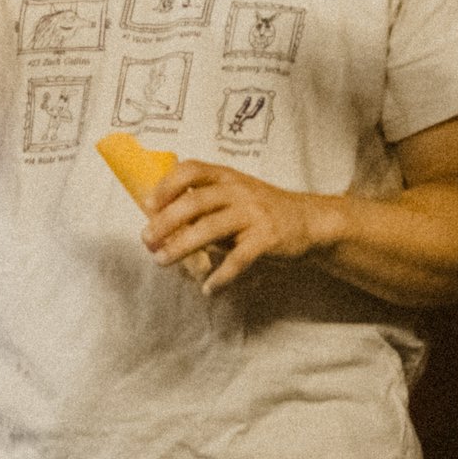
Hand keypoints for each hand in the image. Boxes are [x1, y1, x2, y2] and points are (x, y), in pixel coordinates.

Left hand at [142, 160, 336, 294]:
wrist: (310, 221)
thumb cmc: (262, 211)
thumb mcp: (234, 196)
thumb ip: (204, 206)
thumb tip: (161, 224)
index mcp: (227, 177)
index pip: (191, 168)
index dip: (166, 185)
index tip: (148, 205)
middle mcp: (239, 190)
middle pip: (194, 202)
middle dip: (165, 222)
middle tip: (147, 241)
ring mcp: (254, 213)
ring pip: (210, 229)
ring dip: (181, 248)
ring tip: (163, 261)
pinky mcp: (267, 238)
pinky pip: (238, 259)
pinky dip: (220, 277)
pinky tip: (208, 289)